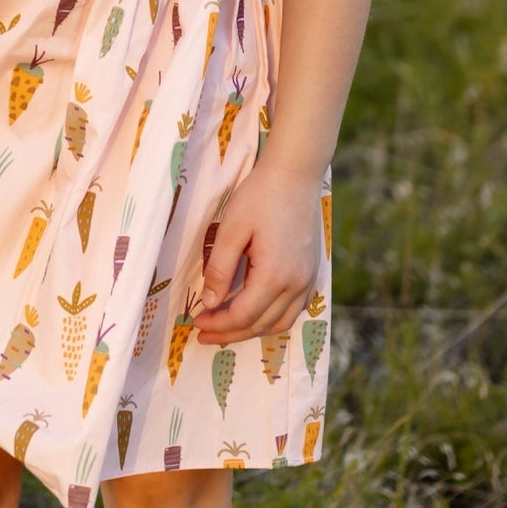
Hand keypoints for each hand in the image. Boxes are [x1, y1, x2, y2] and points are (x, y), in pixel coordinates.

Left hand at [193, 157, 323, 344]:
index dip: (217, 323)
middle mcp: (296, 285)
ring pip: (280, 322)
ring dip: (251, 330)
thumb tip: (208, 302)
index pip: (242, 315)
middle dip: (230, 333)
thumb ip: (219, 269)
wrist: (295, 174)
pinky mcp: (311, 273)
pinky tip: (254, 313)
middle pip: (261, 324)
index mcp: (275, 276)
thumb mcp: (231, 230)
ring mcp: (307, 280)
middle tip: (203, 334)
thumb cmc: (260, 196)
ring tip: (225, 329)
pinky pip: (292, 309)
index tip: (195, 322)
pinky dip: (271, 319)